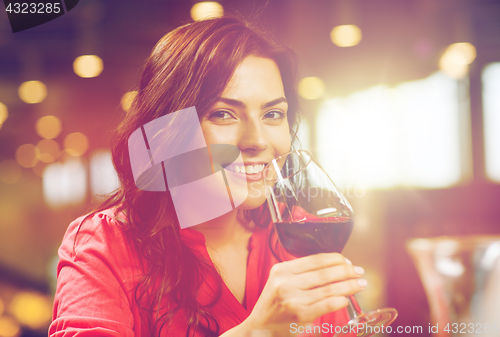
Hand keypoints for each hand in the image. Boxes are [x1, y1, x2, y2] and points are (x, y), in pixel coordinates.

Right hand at [244, 253, 365, 330]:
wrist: (260, 328)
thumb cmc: (274, 305)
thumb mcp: (280, 281)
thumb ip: (300, 273)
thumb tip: (333, 267)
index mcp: (282, 270)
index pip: (315, 260)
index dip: (335, 259)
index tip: (347, 261)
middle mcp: (286, 282)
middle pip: (324, 273)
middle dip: (346, 271)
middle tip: (358, 271)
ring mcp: (293, 299)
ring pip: (329, 288)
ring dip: (349, 286)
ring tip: (360, 284)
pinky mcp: (301, 315)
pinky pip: (327, 304)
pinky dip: (340, 300)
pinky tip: (346, 299)